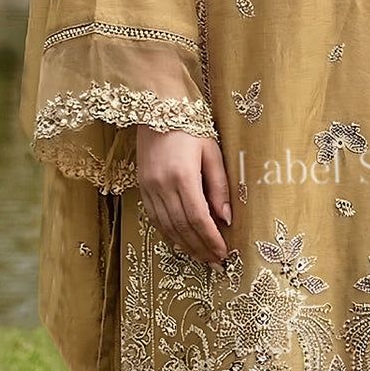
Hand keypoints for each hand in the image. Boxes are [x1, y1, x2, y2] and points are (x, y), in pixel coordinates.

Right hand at [136, 127, 230, 264]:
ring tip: (200, 258)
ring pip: (166, 226)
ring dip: (184, 245)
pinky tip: (179, 243)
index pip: (198, 218)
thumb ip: (219, 186)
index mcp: (182, 175)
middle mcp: (162, 185)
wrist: (158, 107)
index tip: (224, 252)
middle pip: (182, 227)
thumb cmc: (191, 126)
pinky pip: (154, 218)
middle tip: (214, 263)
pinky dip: (167, 234)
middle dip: (199, 248)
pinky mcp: (142, 186)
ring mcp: (149, 187)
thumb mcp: (212, 151)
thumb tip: (227, 217)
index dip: (211, 239)